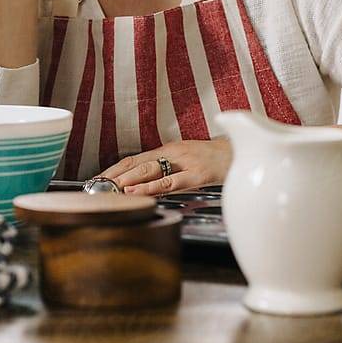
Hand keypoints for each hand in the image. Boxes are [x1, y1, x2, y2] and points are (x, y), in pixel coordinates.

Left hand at [97, 139, 232, 195]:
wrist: (243, 154)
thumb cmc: (215, 160)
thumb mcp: (187, 163)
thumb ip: (168, 172)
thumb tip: (145, 185)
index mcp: (168, 150)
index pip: (134, 159)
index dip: (114, 168)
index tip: (98, 179)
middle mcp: (173, 153)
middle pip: (137, 162)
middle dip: (115, 174)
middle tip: (97, 185)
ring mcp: (185, 162)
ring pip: (150, 170)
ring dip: (128, 180)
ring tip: (112, 188)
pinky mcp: (197, 174)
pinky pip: (171, 182)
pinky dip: (152, 187)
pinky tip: (138, 192)